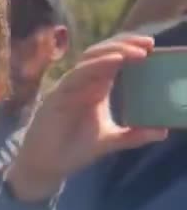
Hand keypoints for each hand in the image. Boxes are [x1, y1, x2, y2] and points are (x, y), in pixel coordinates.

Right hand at [6, 35, 168, 203]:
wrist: (47, 165)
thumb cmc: (74, 149)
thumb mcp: (110, 141)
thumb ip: (134, 135)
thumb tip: (163, 132)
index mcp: (96, 87)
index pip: (114, 58)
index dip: (131, 48)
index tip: (153, 48)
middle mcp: (84, 82)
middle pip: (104, 51)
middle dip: (127, 44)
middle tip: (150, 45)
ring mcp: (70, 86)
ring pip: (92, 57)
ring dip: (115, 51)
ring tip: (138, 52)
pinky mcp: (58, 95)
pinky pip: (78, 73)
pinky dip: (97, 65)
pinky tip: (115, 61)